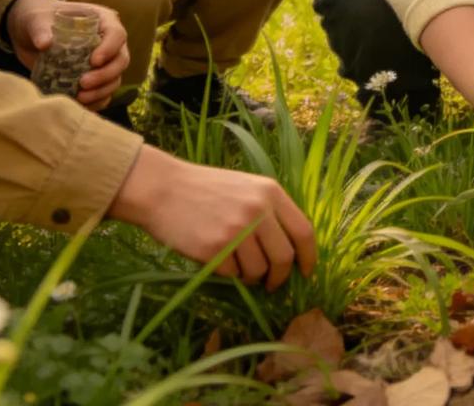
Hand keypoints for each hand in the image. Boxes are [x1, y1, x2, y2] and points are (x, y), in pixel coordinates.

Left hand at [8, 0, 128, 109]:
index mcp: (102, 20)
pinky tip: (80, 105)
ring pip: (115, 78)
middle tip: (83, 83)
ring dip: (101, 91)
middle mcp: (108, 41)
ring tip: (79, 97)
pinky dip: (96, 101)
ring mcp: (103, 61)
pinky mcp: (93, 77)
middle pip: (121, 60)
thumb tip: (44, 44)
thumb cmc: (38, 19)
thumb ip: (40, 29)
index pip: (117, 34)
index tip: (93, 61)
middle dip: (105, 75)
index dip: (109, 49)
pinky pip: (104, 92)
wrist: (30, 33)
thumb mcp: (36, 20)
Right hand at [108, 147, 315, 290]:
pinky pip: (232, 274)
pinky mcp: (214, 248)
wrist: (164, 188)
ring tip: (238, 266)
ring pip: (258, 270)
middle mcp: (258, 209)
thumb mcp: (247, 188)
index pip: (303, 231)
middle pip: (284, 257)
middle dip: (280, 277)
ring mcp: (236, 229)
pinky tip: (218, 260)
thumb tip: (291, 251)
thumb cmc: (206, 190)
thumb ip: (270, 212)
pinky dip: (229, 274)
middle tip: (271, 284)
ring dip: (251, 277)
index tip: (307, 272)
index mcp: (270, 192)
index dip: (309, 256)